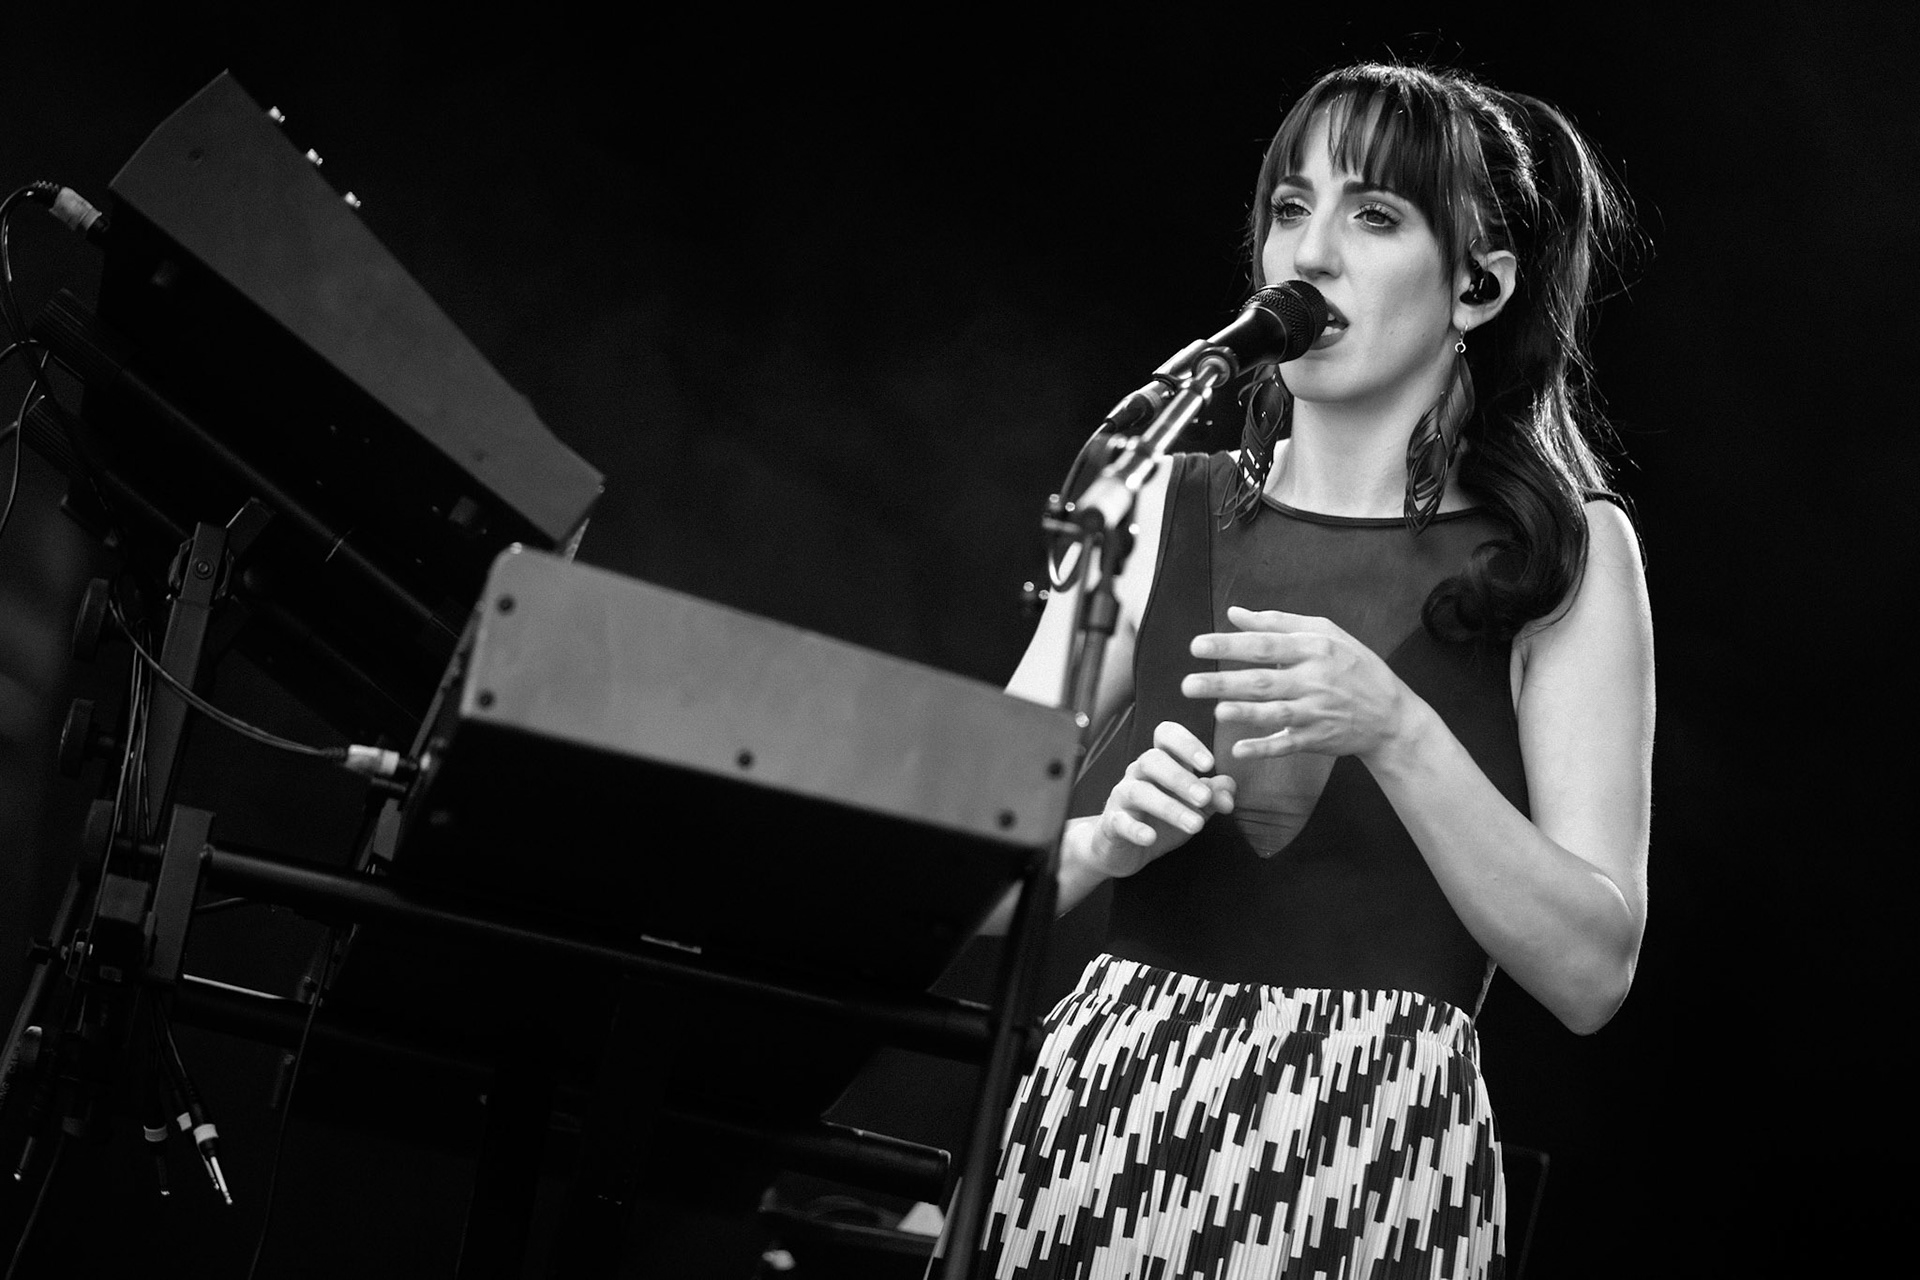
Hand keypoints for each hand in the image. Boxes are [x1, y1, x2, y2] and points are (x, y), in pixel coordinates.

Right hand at [1082, 720, 1236, 877]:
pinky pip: (1119, 822)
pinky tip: (1150, 837)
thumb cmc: (1160, 821)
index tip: (1210, 764)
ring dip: (1169, 807)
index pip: (1166, 735)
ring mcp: (1121, 798)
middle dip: (1181, 778)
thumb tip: (1229, 791)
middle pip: (1152, 760)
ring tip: (1196, 825)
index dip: (1187, 743)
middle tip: (1205, 798)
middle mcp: (1138, 773)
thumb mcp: (1193, 808)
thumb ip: (1213, 796)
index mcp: (1161, 762)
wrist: (1123, 851)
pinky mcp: (1111, 824)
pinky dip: (1135, 829)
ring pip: (1139, 792)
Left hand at [1181, 606, 1414, 760]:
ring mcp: (1314, 711)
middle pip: (1262, 680)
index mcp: (1313, 649)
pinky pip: (1286, 744)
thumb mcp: (1325, 634)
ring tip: (1216, 711)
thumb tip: (1234, 614)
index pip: (1264, 645)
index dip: (1229, 646)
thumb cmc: (1353, 666)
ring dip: (1245, 713)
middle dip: (1223, 683)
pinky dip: (1264, 748)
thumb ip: (1278, 623)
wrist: (1389, 715)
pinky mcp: (1315, 739)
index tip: (1196, 646)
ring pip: (1274, 713)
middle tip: (1188, 685)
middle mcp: (1313, 680)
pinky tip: (1239, 750)